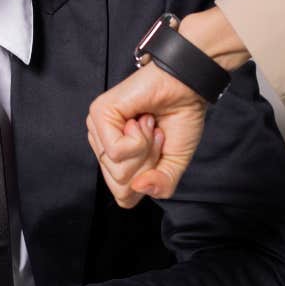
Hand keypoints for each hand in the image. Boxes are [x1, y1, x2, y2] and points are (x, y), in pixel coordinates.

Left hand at [87, 63, 207, 206]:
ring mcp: (97, 130)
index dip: (149, 180)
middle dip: (148, 164)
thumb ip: (160, 185)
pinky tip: (141, 118)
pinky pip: (116, 152)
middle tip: (154, 135)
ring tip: (148, 124)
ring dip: (145, 149)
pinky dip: (138, 138)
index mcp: (115, 159)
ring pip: (119, 171)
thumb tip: (139, 188)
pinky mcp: (98, 115)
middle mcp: (102, 145)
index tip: (159, 149)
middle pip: (121, 187)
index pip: (124, 196)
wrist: (187, 88)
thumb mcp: (173, 164)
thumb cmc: (179, 118)